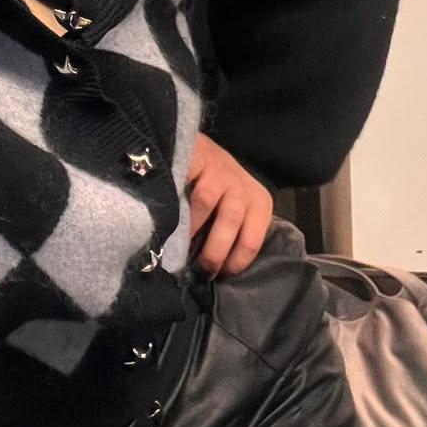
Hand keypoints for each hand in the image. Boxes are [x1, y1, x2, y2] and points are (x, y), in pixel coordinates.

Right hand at [185, 131, 273, 278]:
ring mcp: (221, 171)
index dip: (233, 263)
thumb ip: (229, 234)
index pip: (252, 241)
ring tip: (178, 247)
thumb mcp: (230, 210)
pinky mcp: (201, 159)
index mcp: (259, 204)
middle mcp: (244, 187)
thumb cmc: (212, 189)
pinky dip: (178, 207)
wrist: (196, 149)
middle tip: (198, 270)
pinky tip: (168, 219)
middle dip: (213, 252)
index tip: (216, 278)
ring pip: (207, 204)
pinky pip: (186, 187)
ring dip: (191, 230)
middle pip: (231, 224)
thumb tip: (215, 271)